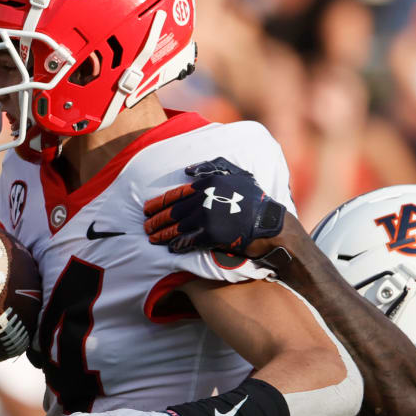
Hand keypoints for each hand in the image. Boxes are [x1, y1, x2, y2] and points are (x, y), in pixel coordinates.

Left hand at [143, 157, 284, 255]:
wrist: (269, 224)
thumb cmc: (255, 199)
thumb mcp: (238, 174)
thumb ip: (214, 166)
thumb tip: (188, 170)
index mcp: (209, 182)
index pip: (176, 194)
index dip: (159, 202)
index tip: (148, 208)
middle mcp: (205, 197)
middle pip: (173, 211)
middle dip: (156, 219)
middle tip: (145, 226)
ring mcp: (207, 216)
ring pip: (177, 226)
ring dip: (162, 233)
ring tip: (152, 238)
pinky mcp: (211, 234)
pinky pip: (189, 240)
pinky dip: (178, 245)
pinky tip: (171, 248)